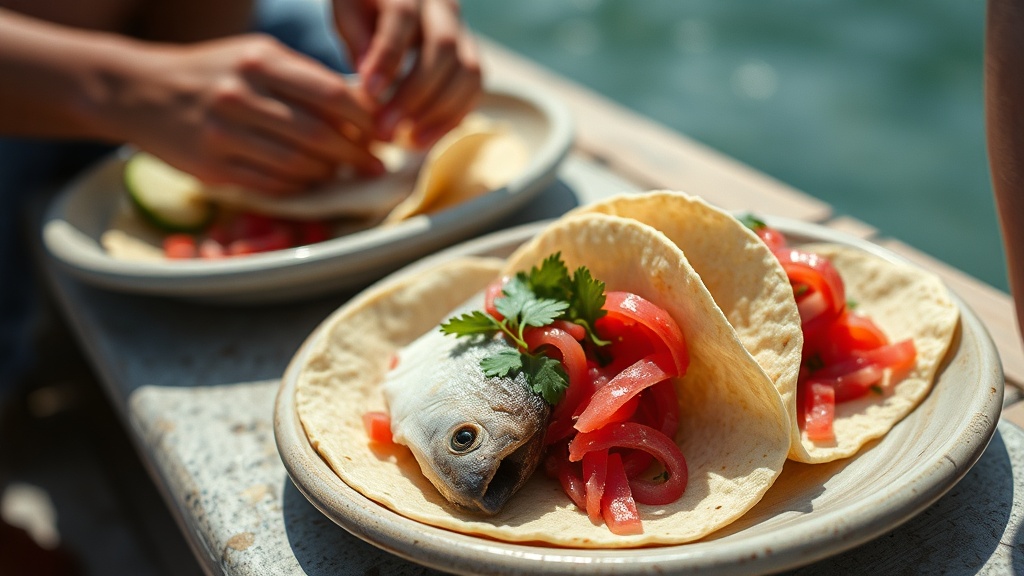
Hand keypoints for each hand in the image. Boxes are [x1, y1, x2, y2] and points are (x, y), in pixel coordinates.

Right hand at [108, 34, 383, 194]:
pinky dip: (301, 186)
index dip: (366, 119)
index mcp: (260, 60)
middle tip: (373, 163)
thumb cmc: (213, 72)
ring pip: (299, 164)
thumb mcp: (255, 57)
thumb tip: (363, 109)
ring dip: (330, 173)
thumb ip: (303, 78)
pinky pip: (273, 184)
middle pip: (320, 134)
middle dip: (356, 153)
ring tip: (343, 172)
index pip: (332, 94)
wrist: (139, 91)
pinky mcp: (212, 168)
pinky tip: (311, 181)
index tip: (382, 132)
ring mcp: (224, 134)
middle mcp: (241, 94)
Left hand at [333, 0, 482, 147]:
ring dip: (438, 112)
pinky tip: (424, 139)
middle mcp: (443, 6)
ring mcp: (463, 32)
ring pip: (467, 72)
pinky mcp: (470, 57)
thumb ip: (357, 36)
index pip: (403, 16)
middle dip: (414, 94)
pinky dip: (452, 119)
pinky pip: (473, 90)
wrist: (389, 3)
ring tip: (408, 141)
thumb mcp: (348, 11)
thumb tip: (371, 80)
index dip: (388, 55)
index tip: (370, 92)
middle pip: (443, 48)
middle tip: (385, 128)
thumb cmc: (363, 6)